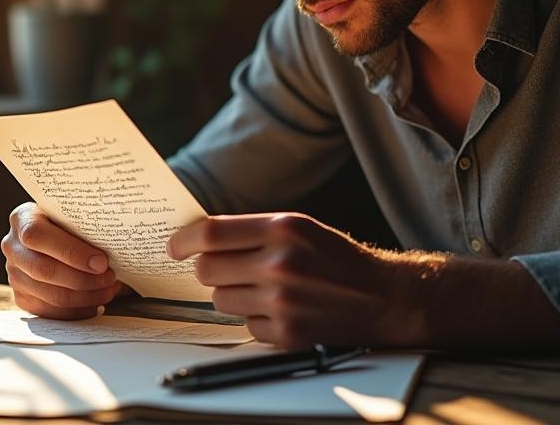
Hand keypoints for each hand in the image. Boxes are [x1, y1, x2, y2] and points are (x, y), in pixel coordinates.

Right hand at [2, 202, 127, 318]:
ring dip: (85, 296)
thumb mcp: (73, 215)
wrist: (55, 236)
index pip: (37, 235)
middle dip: (82, 278)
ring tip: (107, 290)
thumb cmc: (70, 223)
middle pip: (43, 270)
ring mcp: (14, 274)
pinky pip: (50, 312)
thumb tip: (117, 243)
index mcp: (22, 218)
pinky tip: (95, 302)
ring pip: (50, 294)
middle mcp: (12, 247)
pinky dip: (77, 310)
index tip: (101, 262)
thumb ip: (83, 225)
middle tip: (109, 278)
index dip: (70, 251)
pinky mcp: (22, 296)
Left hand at [167, 213, 421, 347]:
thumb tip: (200, 237)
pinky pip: (245, 325)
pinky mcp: (287, 333)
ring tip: (261, 288)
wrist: (384, 297)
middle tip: (224, 268)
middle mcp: (280, 264)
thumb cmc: (337, 258)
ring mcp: (282, 302)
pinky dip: (255, 319)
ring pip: (220, 299)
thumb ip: (252, 230)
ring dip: (232, 294)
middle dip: (208, 269)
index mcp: (282, 228)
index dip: (184, 240)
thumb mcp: (298, 227)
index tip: (175, 246)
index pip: (211, 233)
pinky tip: (281, 309)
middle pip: (207, 269)